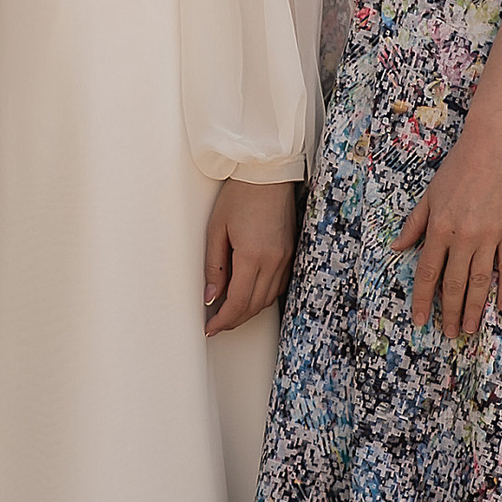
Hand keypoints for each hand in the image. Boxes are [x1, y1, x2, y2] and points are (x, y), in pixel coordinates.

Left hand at [205, 176, 295, 335]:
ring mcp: (286, 257)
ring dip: (248, 310)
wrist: (267, 173)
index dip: (223, 320)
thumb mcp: (216, 230)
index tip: (210, 328)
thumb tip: (211, 296)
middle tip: (217, 324)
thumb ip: (214, 267)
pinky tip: (249, 294)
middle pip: (254, 306)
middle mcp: (274, 261)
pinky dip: (262, 296)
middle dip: (234, 320)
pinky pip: (278, 285)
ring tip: (229, 312)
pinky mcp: (291, 252)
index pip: (238, 302)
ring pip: (267, 298)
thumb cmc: (240, 195)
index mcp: (253, 256)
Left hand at [393, 119, 501, 337]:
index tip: (421, 320)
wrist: (494, 145)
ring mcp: (489, 235)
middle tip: (449, 334)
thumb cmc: (459, 167)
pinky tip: (501, 308)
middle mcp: (462, 236)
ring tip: (470, 329)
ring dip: (474, 309)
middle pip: (454, 284)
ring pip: (480, 281)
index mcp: (439, 228)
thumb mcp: (429, 194)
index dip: (424, 300)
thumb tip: (396, 248)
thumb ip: (414, 224)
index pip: (428, 273)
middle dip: (450, 312)